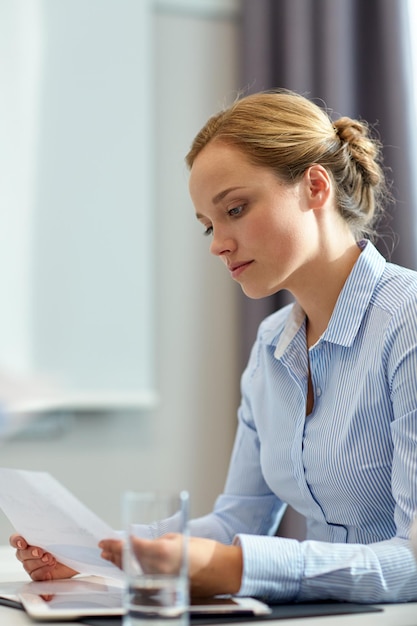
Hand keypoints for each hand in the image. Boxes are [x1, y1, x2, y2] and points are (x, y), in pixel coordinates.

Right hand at [9, 534, 77, 580]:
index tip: (22, 543)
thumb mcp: (64, 532)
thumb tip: (54, 520)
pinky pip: (36, 576)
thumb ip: (55, 528)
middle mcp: (31, 552)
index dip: (17, 541)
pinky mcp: (41, 575)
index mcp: (33, 538)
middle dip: (31, 553)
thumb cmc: (71, 542)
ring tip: (51, 559)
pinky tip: (51, 568)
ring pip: (28, 566)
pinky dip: (43, 572)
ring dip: (39, 563)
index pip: (16, 539)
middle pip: (21, 554)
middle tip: (41, 552)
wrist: (81, 556)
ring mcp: (35, 564)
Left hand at [99, 534, 242, 597]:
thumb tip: (143, 545)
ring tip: (110, 557)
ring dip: (120, 564)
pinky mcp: (164, 590)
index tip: (105, 541)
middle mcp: (158, 570)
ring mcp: (160, 582)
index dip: (115, 545)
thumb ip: (158, 542)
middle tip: (104, 547)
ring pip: (133, 573)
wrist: (221, 570)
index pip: (130, 548)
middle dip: (114, 554)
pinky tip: (127, 568)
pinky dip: (132, 572)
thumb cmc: (204, 551)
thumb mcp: (178, 538)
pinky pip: (143, 580)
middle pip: (128, 563)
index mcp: (162, 553)